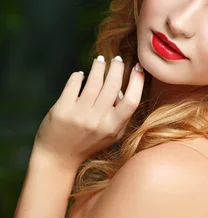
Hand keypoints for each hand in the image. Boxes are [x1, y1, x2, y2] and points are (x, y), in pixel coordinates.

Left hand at [33, 55, 144, 169]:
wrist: (58, 157)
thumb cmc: (89, 143)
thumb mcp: (112, 135)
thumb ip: (122, 116)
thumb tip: (125, 90)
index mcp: (113, 126)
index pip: (132, 100)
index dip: (137, 82)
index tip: (138, 68)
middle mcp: (98, 120)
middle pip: (113, 86)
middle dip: (117, 68)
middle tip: (118, 59)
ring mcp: (79, 114)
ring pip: (94, 82)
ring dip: (99, 67)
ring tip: (100, 60)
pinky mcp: (62, 109)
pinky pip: (73, 84)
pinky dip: (78, 76)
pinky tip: (81, 74)